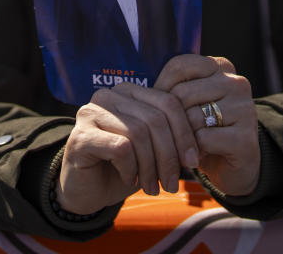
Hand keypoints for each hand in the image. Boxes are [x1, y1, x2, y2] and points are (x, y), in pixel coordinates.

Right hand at [57, 84, 199, 214]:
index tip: (192, 162)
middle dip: (169, 155)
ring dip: (151, 166)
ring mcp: (90, 113)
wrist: (87, 190)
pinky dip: (131, 168)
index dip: (185, 133)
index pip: (168, 102)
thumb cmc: (123, 167)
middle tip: (172, 184)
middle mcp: (108, 95)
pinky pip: (120, 148)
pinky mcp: (80, 137)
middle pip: (155, 118)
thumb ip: (171, 136)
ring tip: (152, 187)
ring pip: (139, 133)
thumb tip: (201, 142)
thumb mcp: (153, 149)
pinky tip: (129, 179)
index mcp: (129, 92)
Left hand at [155, 54, 259, 196]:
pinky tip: (194, 156)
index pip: (179, 66)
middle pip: (182, 93)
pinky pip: (203, 139)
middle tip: (165, 134)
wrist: (233, 167)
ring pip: (192, 116)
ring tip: (180, 145)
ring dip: (179, 136)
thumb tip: (143, 88)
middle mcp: (237, 83)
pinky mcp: (245, 136)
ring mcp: (245, 108)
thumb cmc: (202, 131)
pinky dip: (192, 151)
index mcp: (221, 67)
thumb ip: (172, 89)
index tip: (157, 108)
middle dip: (167, 117)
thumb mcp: (188, 104)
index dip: (161, 88)